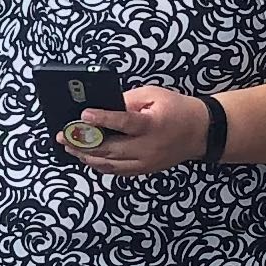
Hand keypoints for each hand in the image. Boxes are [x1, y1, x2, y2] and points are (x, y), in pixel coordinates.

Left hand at [56, 85, 210, 178]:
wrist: (202, 132)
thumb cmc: (178, 109)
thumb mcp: (155, 95)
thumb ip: (128, 100)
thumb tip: (102, 106)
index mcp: (153, 125)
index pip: (124, 122)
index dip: (103, 119)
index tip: (83, 115)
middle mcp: (149, 147)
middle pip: (110, 148)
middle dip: (83, 142)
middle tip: (63, 136)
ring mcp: (146, 162)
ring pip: (110, 164)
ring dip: (87, 156)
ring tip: (68, 147)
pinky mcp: (144, 169)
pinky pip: (117, 171)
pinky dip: (99, 164)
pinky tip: (86, 157)